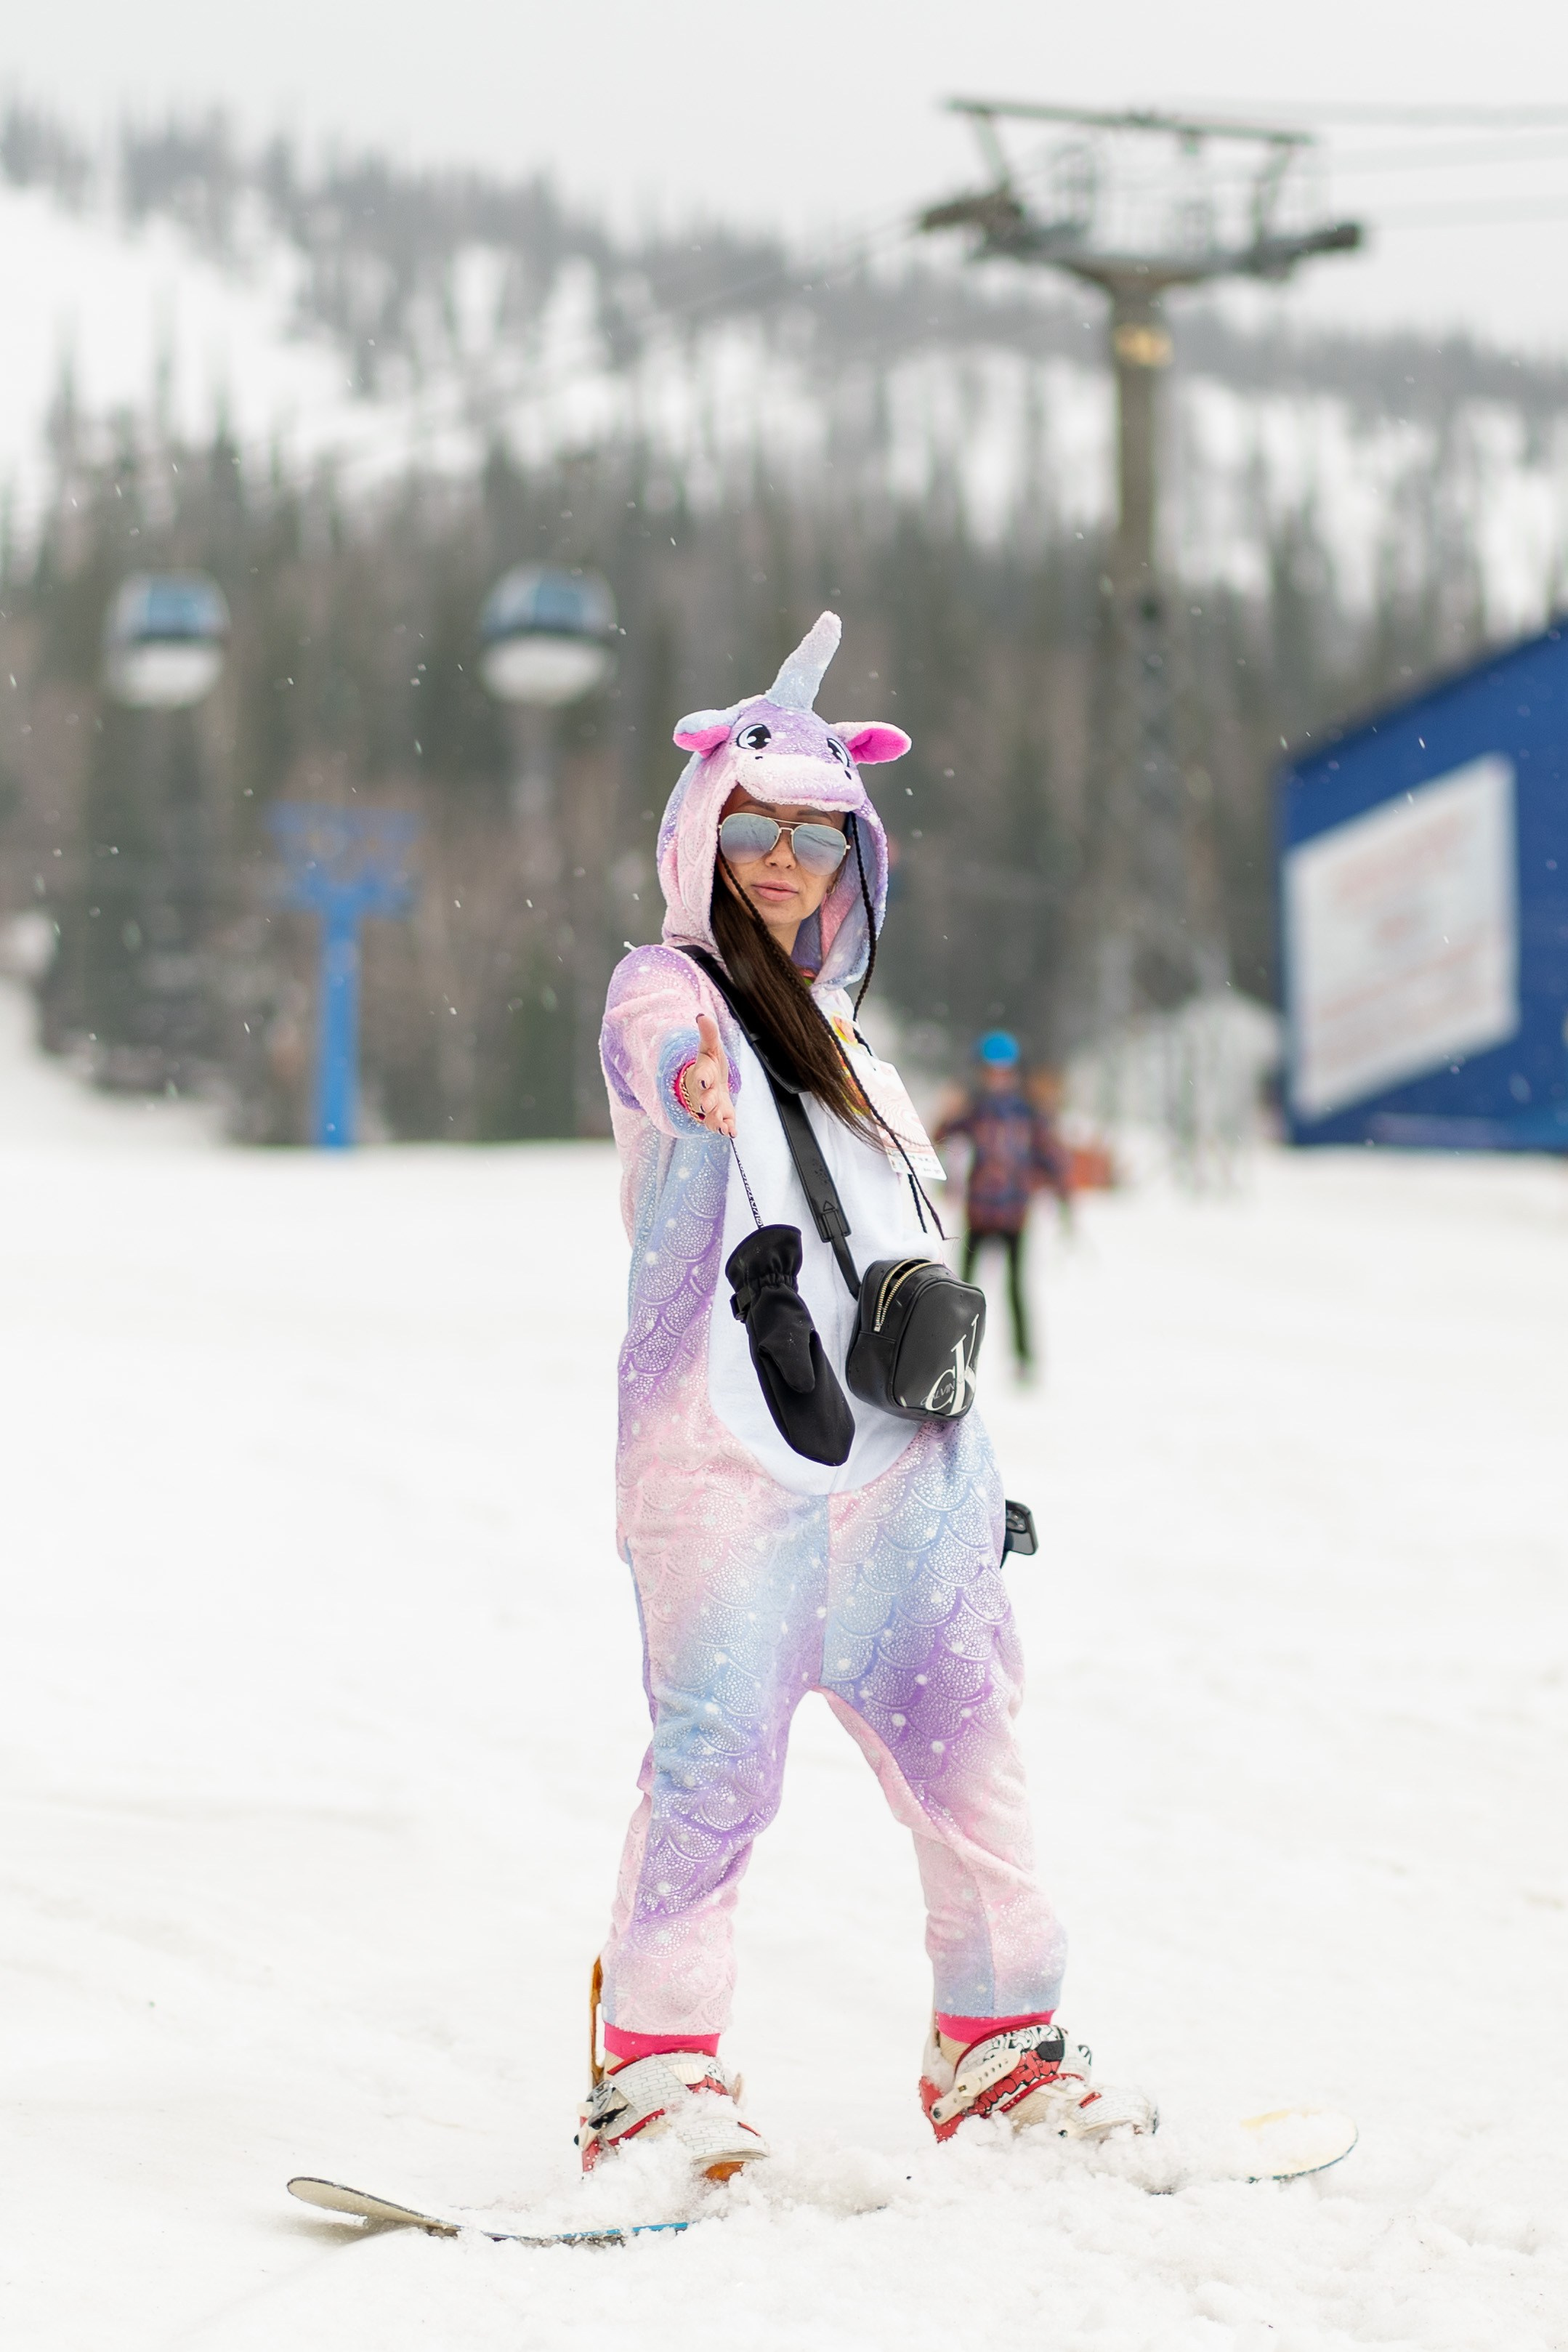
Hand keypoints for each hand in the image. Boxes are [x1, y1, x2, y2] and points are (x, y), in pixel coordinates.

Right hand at [680, 1012, 736, 1135]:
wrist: (709, 1085)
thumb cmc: (710, 1066)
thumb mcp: (711, 1048)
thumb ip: (708, 1034)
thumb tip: (701, 1016)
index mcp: (704, 1073)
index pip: (702, 1074)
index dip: (702, 1077)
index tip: (703, 1080)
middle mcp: (705, 1093)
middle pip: (704, 1098)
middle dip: (706, 1102)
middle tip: (706, 1105)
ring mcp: (712, 1107)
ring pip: (711, 1116)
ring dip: (715, 1120)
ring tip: (722, 1126)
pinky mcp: (720, 1116)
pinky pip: (722, 1125)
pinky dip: (727, 1129)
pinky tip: (731, 1133)